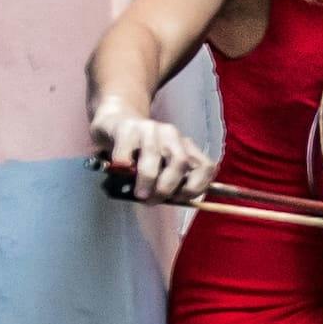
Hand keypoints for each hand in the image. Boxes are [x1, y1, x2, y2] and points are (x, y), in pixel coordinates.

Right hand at [90, 93, 206, 205]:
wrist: (115, 122)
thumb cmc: (139, 153)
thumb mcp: (159, 168)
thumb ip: (166, 182)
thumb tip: (166, 201)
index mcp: (185, 146)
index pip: (206, 167)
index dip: (197, 187)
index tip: (179, 199)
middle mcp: (171, 135)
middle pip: (181, 162)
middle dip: (168, 187)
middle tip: (152, 200)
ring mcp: (149, 129)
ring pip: (154, 155)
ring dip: (147, 180)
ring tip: (139, 194)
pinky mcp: (126, 128)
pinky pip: (127, 152)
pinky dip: (124, 167)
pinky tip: (119, 172)